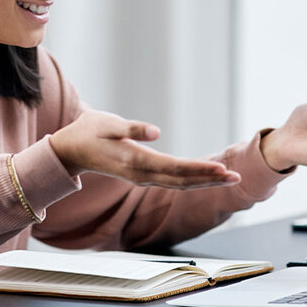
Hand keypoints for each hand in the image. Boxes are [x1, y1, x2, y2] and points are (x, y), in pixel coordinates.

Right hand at [49, 110, 240, 188]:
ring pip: (178, 183)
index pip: (174, 168)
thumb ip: (131, 129)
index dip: (199, 169)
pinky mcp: (141, 175)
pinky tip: (204, 177)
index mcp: (135, 161)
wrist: (69, 150)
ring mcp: (141, 178)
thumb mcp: (106, 123)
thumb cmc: (87, 131)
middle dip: (210, 179)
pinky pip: (171, 181)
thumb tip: (157, 132)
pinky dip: (191, 180)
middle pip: (182, 180)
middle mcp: (141, 174)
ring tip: (228, 177)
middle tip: (236, 176)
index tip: (221, 168)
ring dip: (203, 181)